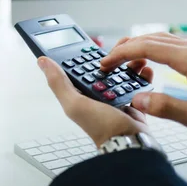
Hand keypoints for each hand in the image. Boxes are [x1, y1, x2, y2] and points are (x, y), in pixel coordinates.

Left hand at [37, 56, 153, 145]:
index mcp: (79, 94)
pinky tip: (145, 70)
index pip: (78, 68)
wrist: (131, 143)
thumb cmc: (101, 127)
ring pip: (121, 73)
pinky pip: (137, 84)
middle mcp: (96, 95)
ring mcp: (115, 98)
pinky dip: (141, 76)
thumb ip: (58, 82)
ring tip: (135, 56)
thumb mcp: (75, 103)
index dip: (83, 55)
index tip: (92, 41)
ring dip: (129, 64)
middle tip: (120, 47)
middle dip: (111, 57)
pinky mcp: (132, 102)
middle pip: (102, 68)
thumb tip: (42, 61)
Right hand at [101, 33, 186, 143]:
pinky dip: (154, 51)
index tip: (106, 63)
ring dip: (139, 47)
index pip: (146, 47)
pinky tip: (150, 64)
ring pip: (162, 40)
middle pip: (151, 38)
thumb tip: (138, 100)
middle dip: (125, 48)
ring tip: (124, 63)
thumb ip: (164, 108)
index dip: (121, 54)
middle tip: (108, 62)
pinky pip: (173, 46)